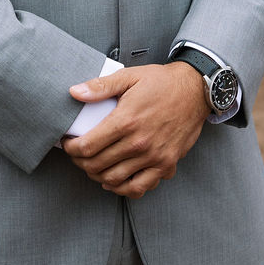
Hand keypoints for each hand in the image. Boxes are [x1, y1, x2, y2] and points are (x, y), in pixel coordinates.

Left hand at [62, 63, 209, 198]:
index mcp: (126, 120)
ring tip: (92, 166)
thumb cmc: (161, 82)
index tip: (67, 144)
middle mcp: (139, 143)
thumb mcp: (130, 76)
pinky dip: (122, 188)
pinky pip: (140, 187)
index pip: (87, 146)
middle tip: (77, 155)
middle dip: (80, 162)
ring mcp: (154, 157)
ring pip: (114, 179)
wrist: (195, 90)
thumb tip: (74, 92)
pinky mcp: (166, 164)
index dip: (71, 149)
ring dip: (97, 176)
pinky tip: (114, 180)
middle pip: (97, 165)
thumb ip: (101, 86)